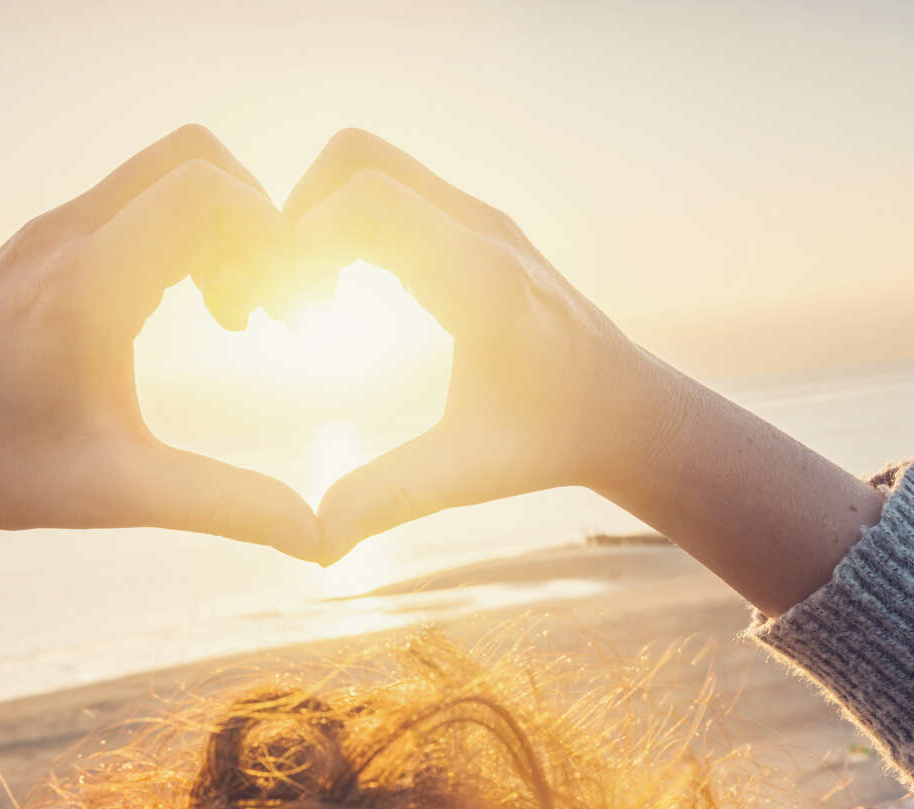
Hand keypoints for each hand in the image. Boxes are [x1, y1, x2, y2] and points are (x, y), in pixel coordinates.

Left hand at [0, 124, 317, 558]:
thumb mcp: (120, 495)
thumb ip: (226, 506)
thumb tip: (321, 540)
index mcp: (84, 287)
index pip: (205, 191)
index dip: (271, 237)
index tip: (286, 314)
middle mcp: (63, 238)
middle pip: (192, 159)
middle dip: (254, 221)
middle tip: (266, 307)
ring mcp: (47, 232)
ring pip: (163, 174)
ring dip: (219, 229)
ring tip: (235, 317)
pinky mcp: (41, 242)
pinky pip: (133, 201)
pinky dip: (182, 234)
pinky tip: (190, 309)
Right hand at [284, 129, 665, 564]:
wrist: (628, 412)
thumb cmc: (552, 443)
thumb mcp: (470, 474)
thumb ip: (390, 499)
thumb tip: (316, 546)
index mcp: (480, 277)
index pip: (363, 200)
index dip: (300, 243)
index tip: (286, 316)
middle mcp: (482, 228)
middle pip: (355, 157)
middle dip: (297, 214)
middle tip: (285, 298)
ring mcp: (481, 218)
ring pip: (370, 165)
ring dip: (319, 217)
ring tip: (309, 302)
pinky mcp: (476, 225)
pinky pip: (390, 189)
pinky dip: (347, 223)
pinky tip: (341, 298)